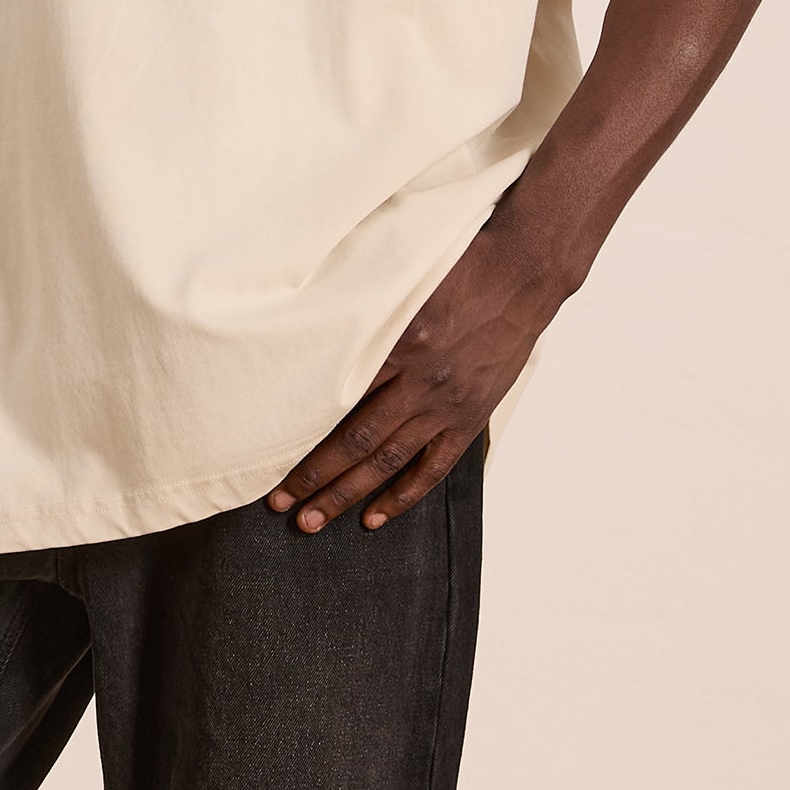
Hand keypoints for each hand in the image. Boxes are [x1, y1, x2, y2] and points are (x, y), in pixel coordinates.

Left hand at [269, 223, 565, 532]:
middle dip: (313, 477)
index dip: (298, 430)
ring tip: (313, 521)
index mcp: (398, 342)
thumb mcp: (399, 278)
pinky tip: (374, 518)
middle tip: (280, 504)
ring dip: (347, 495)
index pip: (336, 398)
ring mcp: (448, 404)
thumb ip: (360, 309)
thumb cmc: (457, 268)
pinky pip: (433, 467)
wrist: (522, 274)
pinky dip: (403, 496)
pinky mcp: (470, 416)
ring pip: (388, 461)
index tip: (267, 452)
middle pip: (356, 440)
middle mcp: (421, 380)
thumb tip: (306, 329)